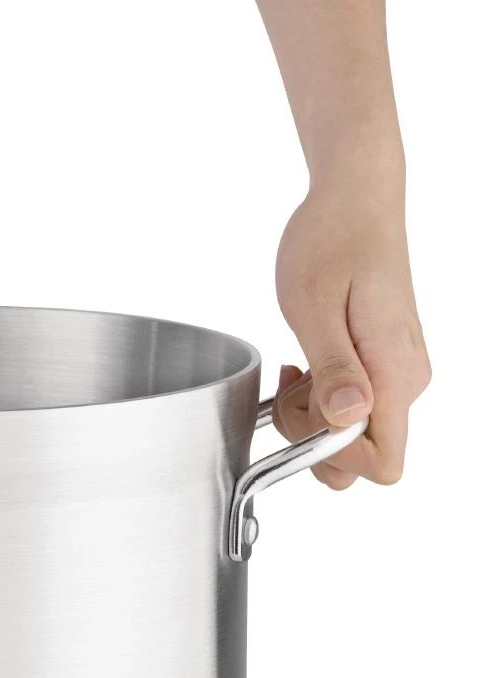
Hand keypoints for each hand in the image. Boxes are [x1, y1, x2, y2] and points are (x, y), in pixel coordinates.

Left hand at [273, 177, 430, 487]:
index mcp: (395, 373)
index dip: (334, 457)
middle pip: (361, 455)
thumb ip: (332, 369)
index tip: (302, 418)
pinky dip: (315, 398)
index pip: (383, 463)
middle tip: (290, 390)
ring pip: (349, 433)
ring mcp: (393, 374)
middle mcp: (403, 381)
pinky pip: (346, 407)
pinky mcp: (379, 365)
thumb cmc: (332, 240)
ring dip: (309, 415)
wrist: (355, 197)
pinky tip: (301, 366)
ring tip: (294, 369)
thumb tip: (345, 418)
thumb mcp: (314, 306)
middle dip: (313, 439)